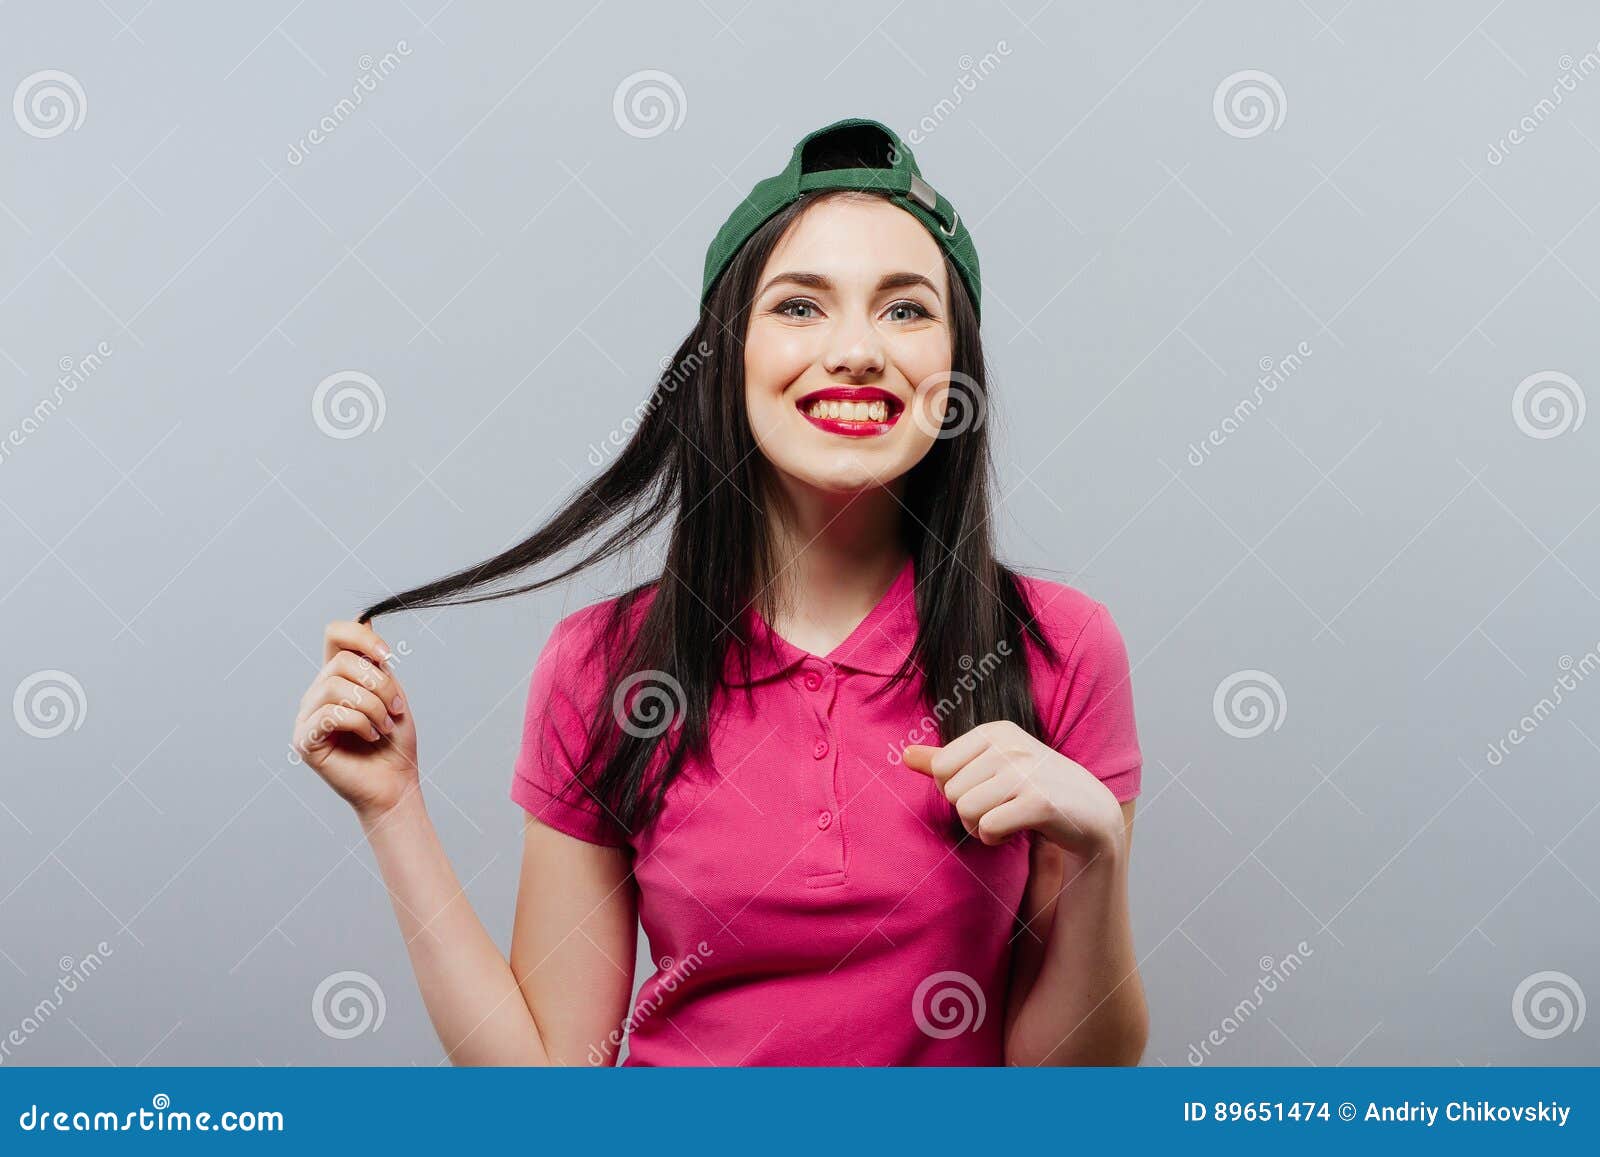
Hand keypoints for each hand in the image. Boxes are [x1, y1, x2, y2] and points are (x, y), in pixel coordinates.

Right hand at [292, 620, 418, 820]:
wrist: (397, 783)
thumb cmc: (395, 742)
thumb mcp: (391, 693)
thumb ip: (376, 663)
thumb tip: (365, 619)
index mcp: (338, 677)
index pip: (335, 634)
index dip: (361, 636)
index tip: (388, 656)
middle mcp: (317, 692)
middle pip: (341, 661)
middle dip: (378, 683)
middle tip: (394, 709)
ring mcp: (307, 716)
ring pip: (336, 686)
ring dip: (372, 706)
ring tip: (384, 725)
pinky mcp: (304, 740)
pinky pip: (330, 714)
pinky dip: (360, 722)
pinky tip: (371, 736)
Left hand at [902, 720, 1122, 855]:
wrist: (1089, 811)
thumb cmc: (1033, 786)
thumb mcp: (991, 764)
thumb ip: (946, 760)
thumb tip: (904, 754)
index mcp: (995, 731)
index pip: (940, 768)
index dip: (954, 789)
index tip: (983, 790)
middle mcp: (1010, 745)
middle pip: (951, 792)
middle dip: (968, 811)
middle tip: (998, 809)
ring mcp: (1026, 772)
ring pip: (966, 811)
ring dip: (980, 827)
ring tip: (1004, 819)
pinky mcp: (1039, 802)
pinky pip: (988, 828)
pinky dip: (994, 839)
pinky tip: (1014, 830)